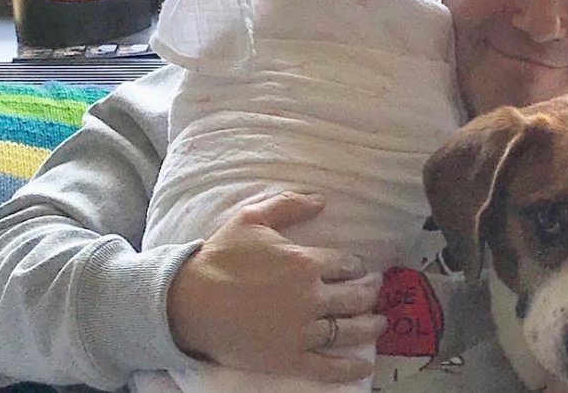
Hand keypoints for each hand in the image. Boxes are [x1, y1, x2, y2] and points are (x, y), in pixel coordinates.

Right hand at [167, 192, 387, 382]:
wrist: (187, 302)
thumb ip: (289, 205)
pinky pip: (329, 365)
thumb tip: (322, 201)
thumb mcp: (252, 219)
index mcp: (305, 263)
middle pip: (356, 296)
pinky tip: (366, 363)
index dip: (358, 267)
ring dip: (370, 325)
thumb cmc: (219, 258)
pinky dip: (351, 367)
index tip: (361, 269)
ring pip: (349, 329)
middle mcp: (311, 297)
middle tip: (377, 291)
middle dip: (371, 292)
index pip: (347, 264)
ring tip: (380, 323)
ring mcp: (302, 331)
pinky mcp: (289, 358)